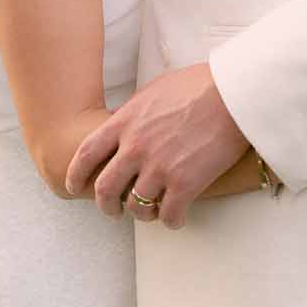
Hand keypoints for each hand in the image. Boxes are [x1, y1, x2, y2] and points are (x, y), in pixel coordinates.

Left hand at [65, 63, 247, 229]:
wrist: (233, 93)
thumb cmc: (199, 85)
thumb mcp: (154, 91)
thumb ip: (136, 114)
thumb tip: (130, 124)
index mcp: (125, 123)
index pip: (86, 155)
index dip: (75, 175)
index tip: (74, 187)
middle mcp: (135, 148)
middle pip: (104, 189)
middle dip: (105, 206)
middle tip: (112, 211)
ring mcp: (159, 168)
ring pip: (136, 207)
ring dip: (142, 214)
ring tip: (152, 213)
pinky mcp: (185, 183)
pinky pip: (169, 215)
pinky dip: (171, 221)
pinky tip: (177, 217)